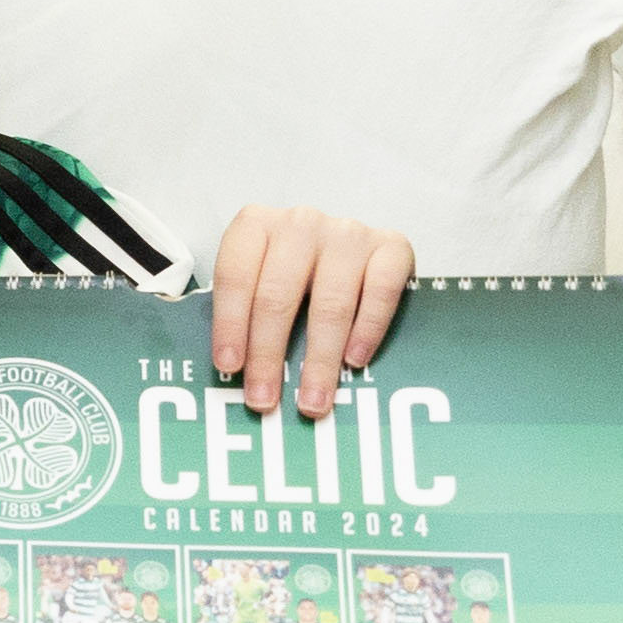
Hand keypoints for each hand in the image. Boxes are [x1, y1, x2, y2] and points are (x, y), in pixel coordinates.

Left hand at [208, 208, 416, 419]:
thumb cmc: (297, 269)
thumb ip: (246, 310)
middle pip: (277, 296)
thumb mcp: (261, 276)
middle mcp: (301, 223)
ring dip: (319, 359)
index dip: (229, 324)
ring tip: (312, 399)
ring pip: (329, 304)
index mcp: (256, 224)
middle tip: (263, 399)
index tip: (229, 367)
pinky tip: (355, 361)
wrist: (357, 245)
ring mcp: (348, 233)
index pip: (235, 277)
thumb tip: (235, 373)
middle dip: (268, 355)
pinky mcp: (393, 247)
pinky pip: (380, 293)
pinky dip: (367, 331)